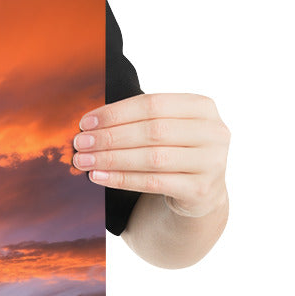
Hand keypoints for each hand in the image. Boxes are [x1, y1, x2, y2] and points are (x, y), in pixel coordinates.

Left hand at [73, 93, 229, 218]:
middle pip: (152, 131)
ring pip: (152, 158)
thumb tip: (88, 126)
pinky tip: (99, 177)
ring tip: (84, 161)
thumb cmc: (173, 151)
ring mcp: (212, 162)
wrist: (199, 191)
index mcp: (202, 107)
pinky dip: (122, 179)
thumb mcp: (165, 128)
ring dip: (112, 159)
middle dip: (110, 137)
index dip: (115, 113)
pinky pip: (154, 183)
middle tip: (80, 143)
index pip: (152, 104)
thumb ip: (136, 120)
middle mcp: (213, 132)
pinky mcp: (202, 189)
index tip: (85, 123)